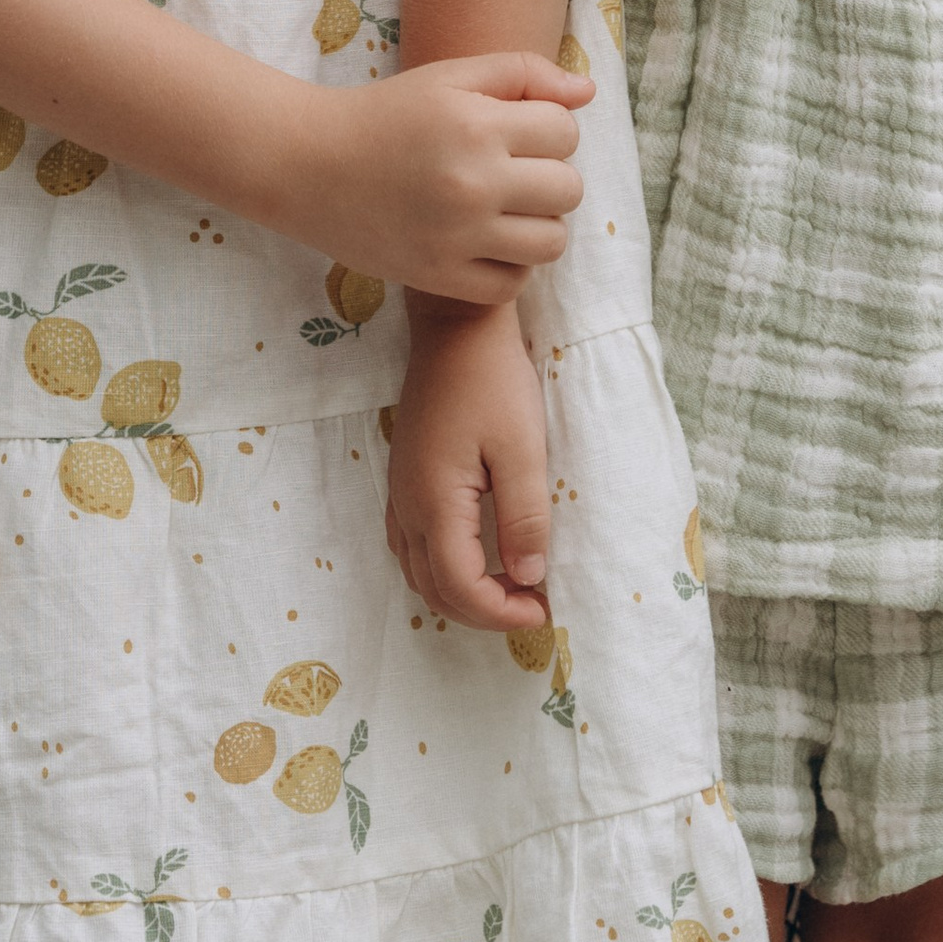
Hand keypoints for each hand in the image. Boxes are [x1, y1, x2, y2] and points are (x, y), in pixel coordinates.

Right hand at [270, 52, 590, 303]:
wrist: (308, 166)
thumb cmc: (386, 114)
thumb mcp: (450, 76)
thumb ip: (523, 73)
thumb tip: (589, 92)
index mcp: (477, 124)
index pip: (565, 132)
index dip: (547, 128)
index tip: (514, 131)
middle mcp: (472, 182)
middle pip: (568, 189)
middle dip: (549, 175)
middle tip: (511, 171)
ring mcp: (457, 236)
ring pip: (551, 242)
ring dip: (538, 224)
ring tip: (505, 209)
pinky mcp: (439, 277)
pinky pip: (512, 284)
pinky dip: (509, 266)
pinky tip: (485, 242)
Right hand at [386, 298, 551, 632]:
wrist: (455, 328)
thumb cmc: (494, 381)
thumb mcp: (522, 449)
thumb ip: (524, 518)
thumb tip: (526, 577)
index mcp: (435, 503)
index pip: (459, 588)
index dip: (501, 613)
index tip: (543, 608)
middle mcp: (407, 506)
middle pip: (433, 589)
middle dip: (482, 612)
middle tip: (530, 605)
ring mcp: (399, 492)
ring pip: (416, 572)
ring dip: (460, 593)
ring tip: (507, 587)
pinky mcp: (404, 478)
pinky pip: (410, 545)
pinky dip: (441, 568)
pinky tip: (475, 556)